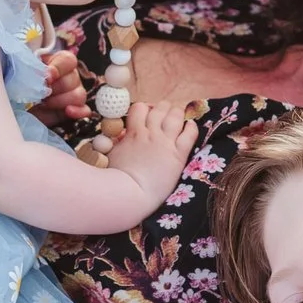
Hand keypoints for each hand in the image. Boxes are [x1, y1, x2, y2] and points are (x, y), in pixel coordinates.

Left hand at [30, 49, 92, 129]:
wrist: (23, 101)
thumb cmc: (26, 82)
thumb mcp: (26, 72)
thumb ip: (31, 70)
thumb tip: (37, 74)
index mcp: (61, 62)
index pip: (68, 60)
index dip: (58, 68)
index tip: (46, 77)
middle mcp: (72, 77)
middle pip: (73, 79)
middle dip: (54, 88)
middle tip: (40, 93)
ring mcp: (77, 94)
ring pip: (79, 95)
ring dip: (60, 101)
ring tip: (45, 104)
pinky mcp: (77, 110)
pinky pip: (85, 110)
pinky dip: (78, 112)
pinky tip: (68, 112)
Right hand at [105, 101, 196, 217]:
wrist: (129, 194)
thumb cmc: (116, 179)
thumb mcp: (111, 155)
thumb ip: (117, 142)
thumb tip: (120, 135)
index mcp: (133, 132)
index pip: (140, 108)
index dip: (145, 109)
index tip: (147, 114)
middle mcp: (151, 134)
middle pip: (160, 109)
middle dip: (163, 108)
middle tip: (165, 114)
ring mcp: (165, 143)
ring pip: (176, 116)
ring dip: (177, 113)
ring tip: (178, 116)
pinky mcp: (178, 155)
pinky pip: (190, 134)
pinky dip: (191, 127)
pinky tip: (190, 126)